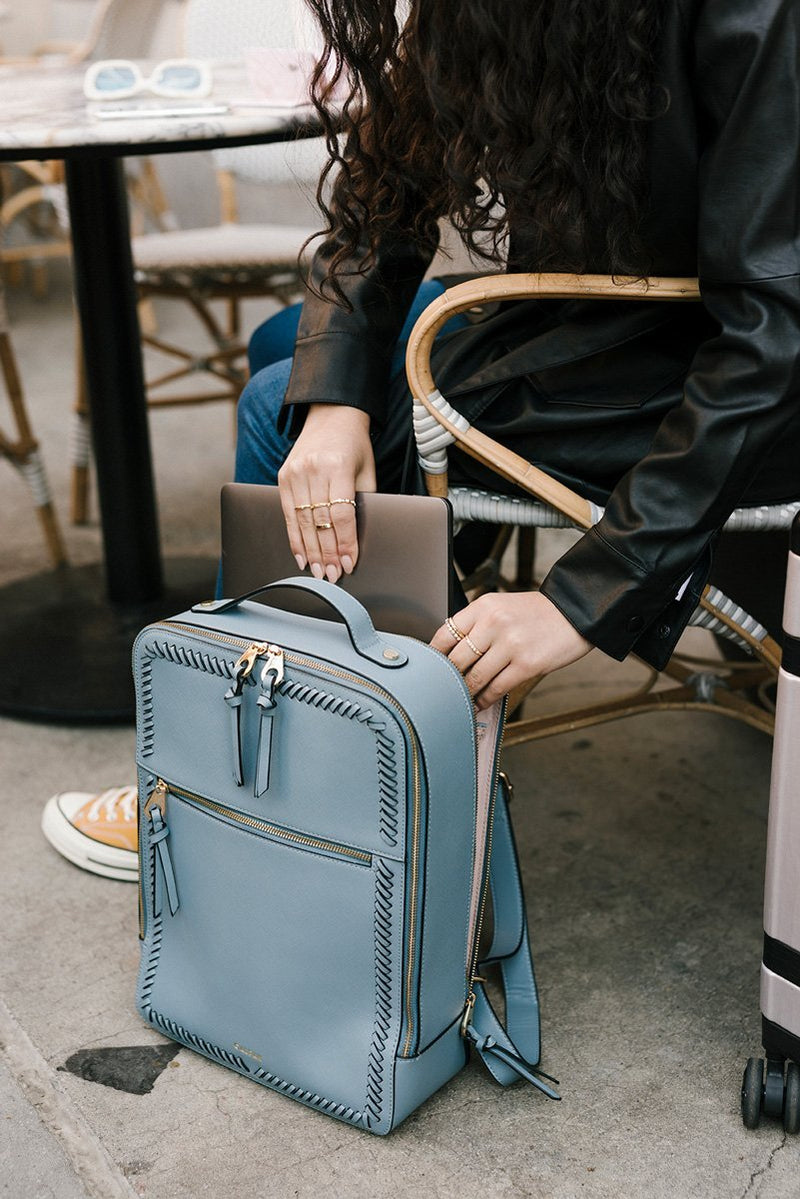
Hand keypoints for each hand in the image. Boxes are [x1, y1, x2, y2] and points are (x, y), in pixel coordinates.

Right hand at [277, 404, 375, 581]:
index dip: (345, 543)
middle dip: (327, 553)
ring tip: (318, 573)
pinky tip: (301, 556)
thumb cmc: (355, 445)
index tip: (349, 563)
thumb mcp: (367, 470)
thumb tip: (358, 540)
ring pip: (302, 522)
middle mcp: (313, 470)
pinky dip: (295, 538)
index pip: (342, 515)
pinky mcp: (283, 476)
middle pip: (320, 522)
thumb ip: (363, 501)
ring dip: (311, 551)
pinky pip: (288, 514)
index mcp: (339, 467)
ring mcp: (295, 473)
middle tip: (332, 576)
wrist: (332, 414)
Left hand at [430, 590, 592, 709]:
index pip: (445, 635)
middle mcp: (494, 623)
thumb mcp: (500, 606)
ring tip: (458, 701)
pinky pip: (495, 689)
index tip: (429, 670)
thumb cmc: (536, 613)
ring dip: (464, 694)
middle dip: (447, 680)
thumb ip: (476, 625)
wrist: (575, 611)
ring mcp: (510, 645)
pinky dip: (484, 700)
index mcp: (483, 607)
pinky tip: (479, 704)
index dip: (433, 657)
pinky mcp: (527, 665)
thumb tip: (449, 653)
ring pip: (474, 678)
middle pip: (456, 660)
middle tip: (440, 692)